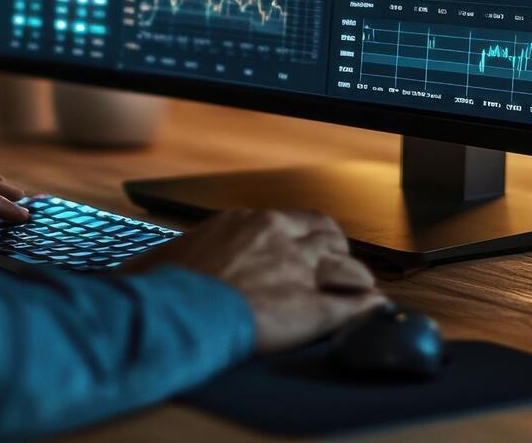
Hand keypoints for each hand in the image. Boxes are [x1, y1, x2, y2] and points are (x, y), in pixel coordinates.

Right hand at [127, 209, 386, 352]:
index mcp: (247, 222)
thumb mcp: (167, 255)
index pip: (293, 220)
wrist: (176, 312)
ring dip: (358, 279)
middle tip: (341, 264)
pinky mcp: (311, 308)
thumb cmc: (163, 287)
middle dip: (339, 249)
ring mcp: (299, 271)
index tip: (309, 245)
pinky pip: (353, 306)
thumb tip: (154, 263)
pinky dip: (369, 309)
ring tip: (363, 289)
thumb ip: (179, 254)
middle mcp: (279, 238)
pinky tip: (376, 312)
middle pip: (329, 235)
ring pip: (349, 267)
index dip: (308, 235)